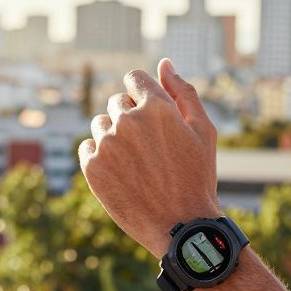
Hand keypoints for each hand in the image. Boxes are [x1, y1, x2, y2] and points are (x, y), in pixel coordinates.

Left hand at [78, 58, 221, 256]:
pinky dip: (100, 156)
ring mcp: (106, 144)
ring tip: (136, 163)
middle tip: (149, 148)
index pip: (134, 78)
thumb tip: (164, 64)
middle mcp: (127, 121)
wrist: (180, 226)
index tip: (148, 112)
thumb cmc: (197, 177)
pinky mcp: (91, 167)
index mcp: (156, 106)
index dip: (142, 93)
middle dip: (130, 116)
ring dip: (113, 136)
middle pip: (117, 101)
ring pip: (100, 124)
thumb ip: (183, 93)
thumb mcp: (203, 131)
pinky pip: (87, 148)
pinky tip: (121, 174)